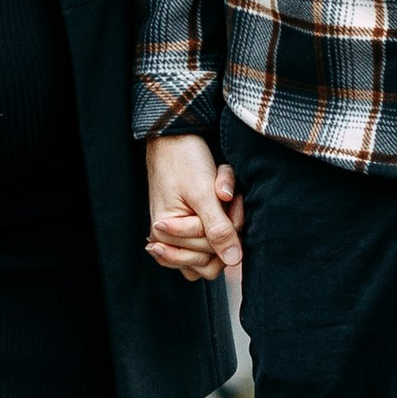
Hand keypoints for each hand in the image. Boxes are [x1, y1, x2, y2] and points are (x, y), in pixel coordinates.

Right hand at [145, 134, 240, 282]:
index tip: (230, 197)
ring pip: (210, 253)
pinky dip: (218, 222)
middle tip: (228, 196)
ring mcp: (175, 235)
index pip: (208, 254)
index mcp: (164, 233)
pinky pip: (207, 242)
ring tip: (223, 199)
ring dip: (223, 224)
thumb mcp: (204, 194)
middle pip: (209, 257)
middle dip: (224, 225)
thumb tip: (232, 261)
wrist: (174, 136)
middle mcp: (166, 239)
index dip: (227, 228)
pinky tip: (219, 202)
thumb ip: (218, 229)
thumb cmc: (184, 161)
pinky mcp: (184, 228)